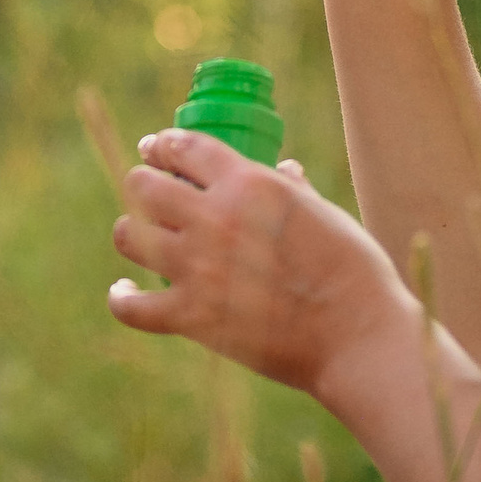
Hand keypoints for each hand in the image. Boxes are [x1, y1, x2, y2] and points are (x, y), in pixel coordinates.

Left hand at [107, 124, 408, 393]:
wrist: (358, 337)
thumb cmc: (355, 273)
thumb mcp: (326, 214)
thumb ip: (294, 190)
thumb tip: (285, 169)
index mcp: (251, 184)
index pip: (187, 147)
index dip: (163, 144)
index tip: (154, 148)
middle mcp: (216, 218)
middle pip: (145, 187)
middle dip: (142, 184)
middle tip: (146, 192)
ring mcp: (199, 268)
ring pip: (130, 235)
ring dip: (129, 232)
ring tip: (135, 236)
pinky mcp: (193, 317)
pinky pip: (133, 306)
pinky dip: (122, 298)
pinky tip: (124, 292)